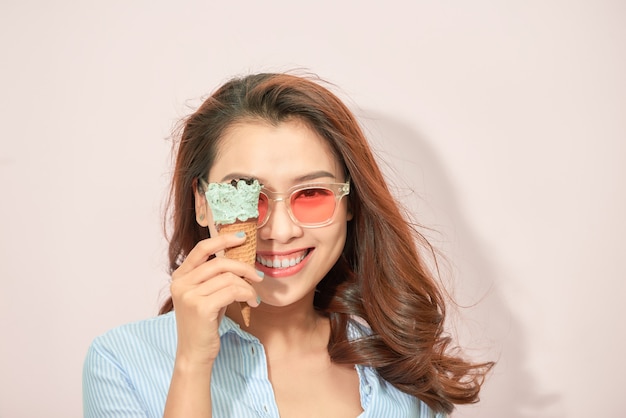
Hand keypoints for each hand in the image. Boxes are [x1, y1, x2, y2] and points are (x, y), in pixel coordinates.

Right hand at [170, 233, 262, 365]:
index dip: (222, 240)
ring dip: (247, 286)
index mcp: (180, 276)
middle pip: (219, 263)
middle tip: (258, 276)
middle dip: (243, 267)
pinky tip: (251, 302)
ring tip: (253, 296)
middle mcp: (180, 283)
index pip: (201, 249)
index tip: (241, 238)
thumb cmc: (204, 324)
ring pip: (228, 278)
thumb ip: (214, 277)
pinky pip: (232, 291)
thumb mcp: (206, 295)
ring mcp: (189, 295)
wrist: (194, 354)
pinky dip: (246, 294)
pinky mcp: (200, 307)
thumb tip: (239, 258)